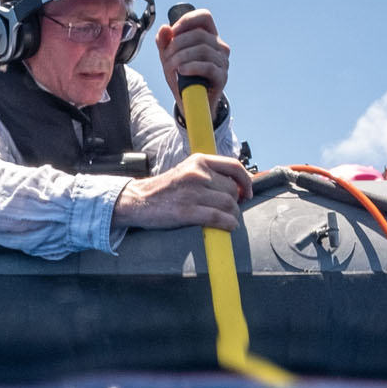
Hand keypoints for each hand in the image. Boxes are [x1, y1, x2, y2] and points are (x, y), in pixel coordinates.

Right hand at [112, 154, 253, 232]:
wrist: (138, 200)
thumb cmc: (165, 189)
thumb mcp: (187, 171)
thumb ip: (209, 173)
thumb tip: (237, 185)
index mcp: (198, 160)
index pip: (234, 166)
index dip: (246, 181)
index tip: (248, 192)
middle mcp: (197, 174)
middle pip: (233, 189)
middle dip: (235, 202)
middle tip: (230, 210)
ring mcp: (192, 193)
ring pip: (228, 204)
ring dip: (232, 215)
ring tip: (227, 219)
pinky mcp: (187, 211)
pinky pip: (219, 218)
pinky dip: (228, 225)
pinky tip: (227, 227)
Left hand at [154, 8, 229, 110]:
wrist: (189, 103)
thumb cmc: (182, 77)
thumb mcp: (169, 57)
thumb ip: (164, 42)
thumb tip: (164, 28)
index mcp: (209, 37)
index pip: (204, 16)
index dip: (187, 20)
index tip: (173, 32)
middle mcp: (219, 46)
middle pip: (199, 34)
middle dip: (177, 44)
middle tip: (166, 57)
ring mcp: (223, 62)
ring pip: (203, 49)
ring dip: (181, 57)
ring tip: (172, 67)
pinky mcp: (222, 77)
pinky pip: (208, 67)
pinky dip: (191, 67)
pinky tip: (181, 71)